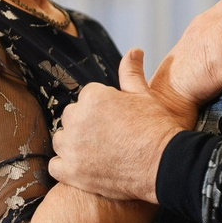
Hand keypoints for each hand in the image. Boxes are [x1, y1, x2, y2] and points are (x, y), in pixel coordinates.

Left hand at [47, 50, 189, 203]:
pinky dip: (67, 168)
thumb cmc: (157, 128)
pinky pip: (56, 166)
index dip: (102, 110)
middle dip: (85, 126)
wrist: (165, 164)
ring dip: (74, 146)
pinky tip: (85, 169)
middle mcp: (77, 119)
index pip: (86, 99)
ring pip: (62, 140)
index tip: (117, 122)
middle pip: (71, 118)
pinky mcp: (70, 171)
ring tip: (99, 154)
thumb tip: (133, 50)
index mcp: (91, 96)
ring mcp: (72, 146)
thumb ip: (131, 72)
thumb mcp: (145, 95)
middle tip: (110, 138)